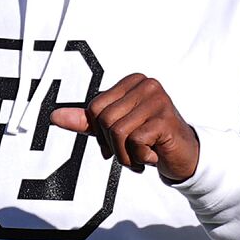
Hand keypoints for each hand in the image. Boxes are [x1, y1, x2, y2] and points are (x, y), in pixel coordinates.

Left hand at [50, 73, 199, 182]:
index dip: (100, 133)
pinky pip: (135, 142)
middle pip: (104, 120)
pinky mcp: (165, 119)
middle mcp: (146, 85)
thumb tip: (55, 116)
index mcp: (132, 81)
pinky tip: (153, 156)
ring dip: (126, 155)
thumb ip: (86, 122)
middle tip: (132, 153)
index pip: (95, 107)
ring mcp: (158, 100)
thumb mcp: (114, 129)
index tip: (114, 145)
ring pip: (118, 132)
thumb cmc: (150, 139)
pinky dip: (140, 158)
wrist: (184, 155)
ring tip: (142, 155)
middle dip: (113, 146)